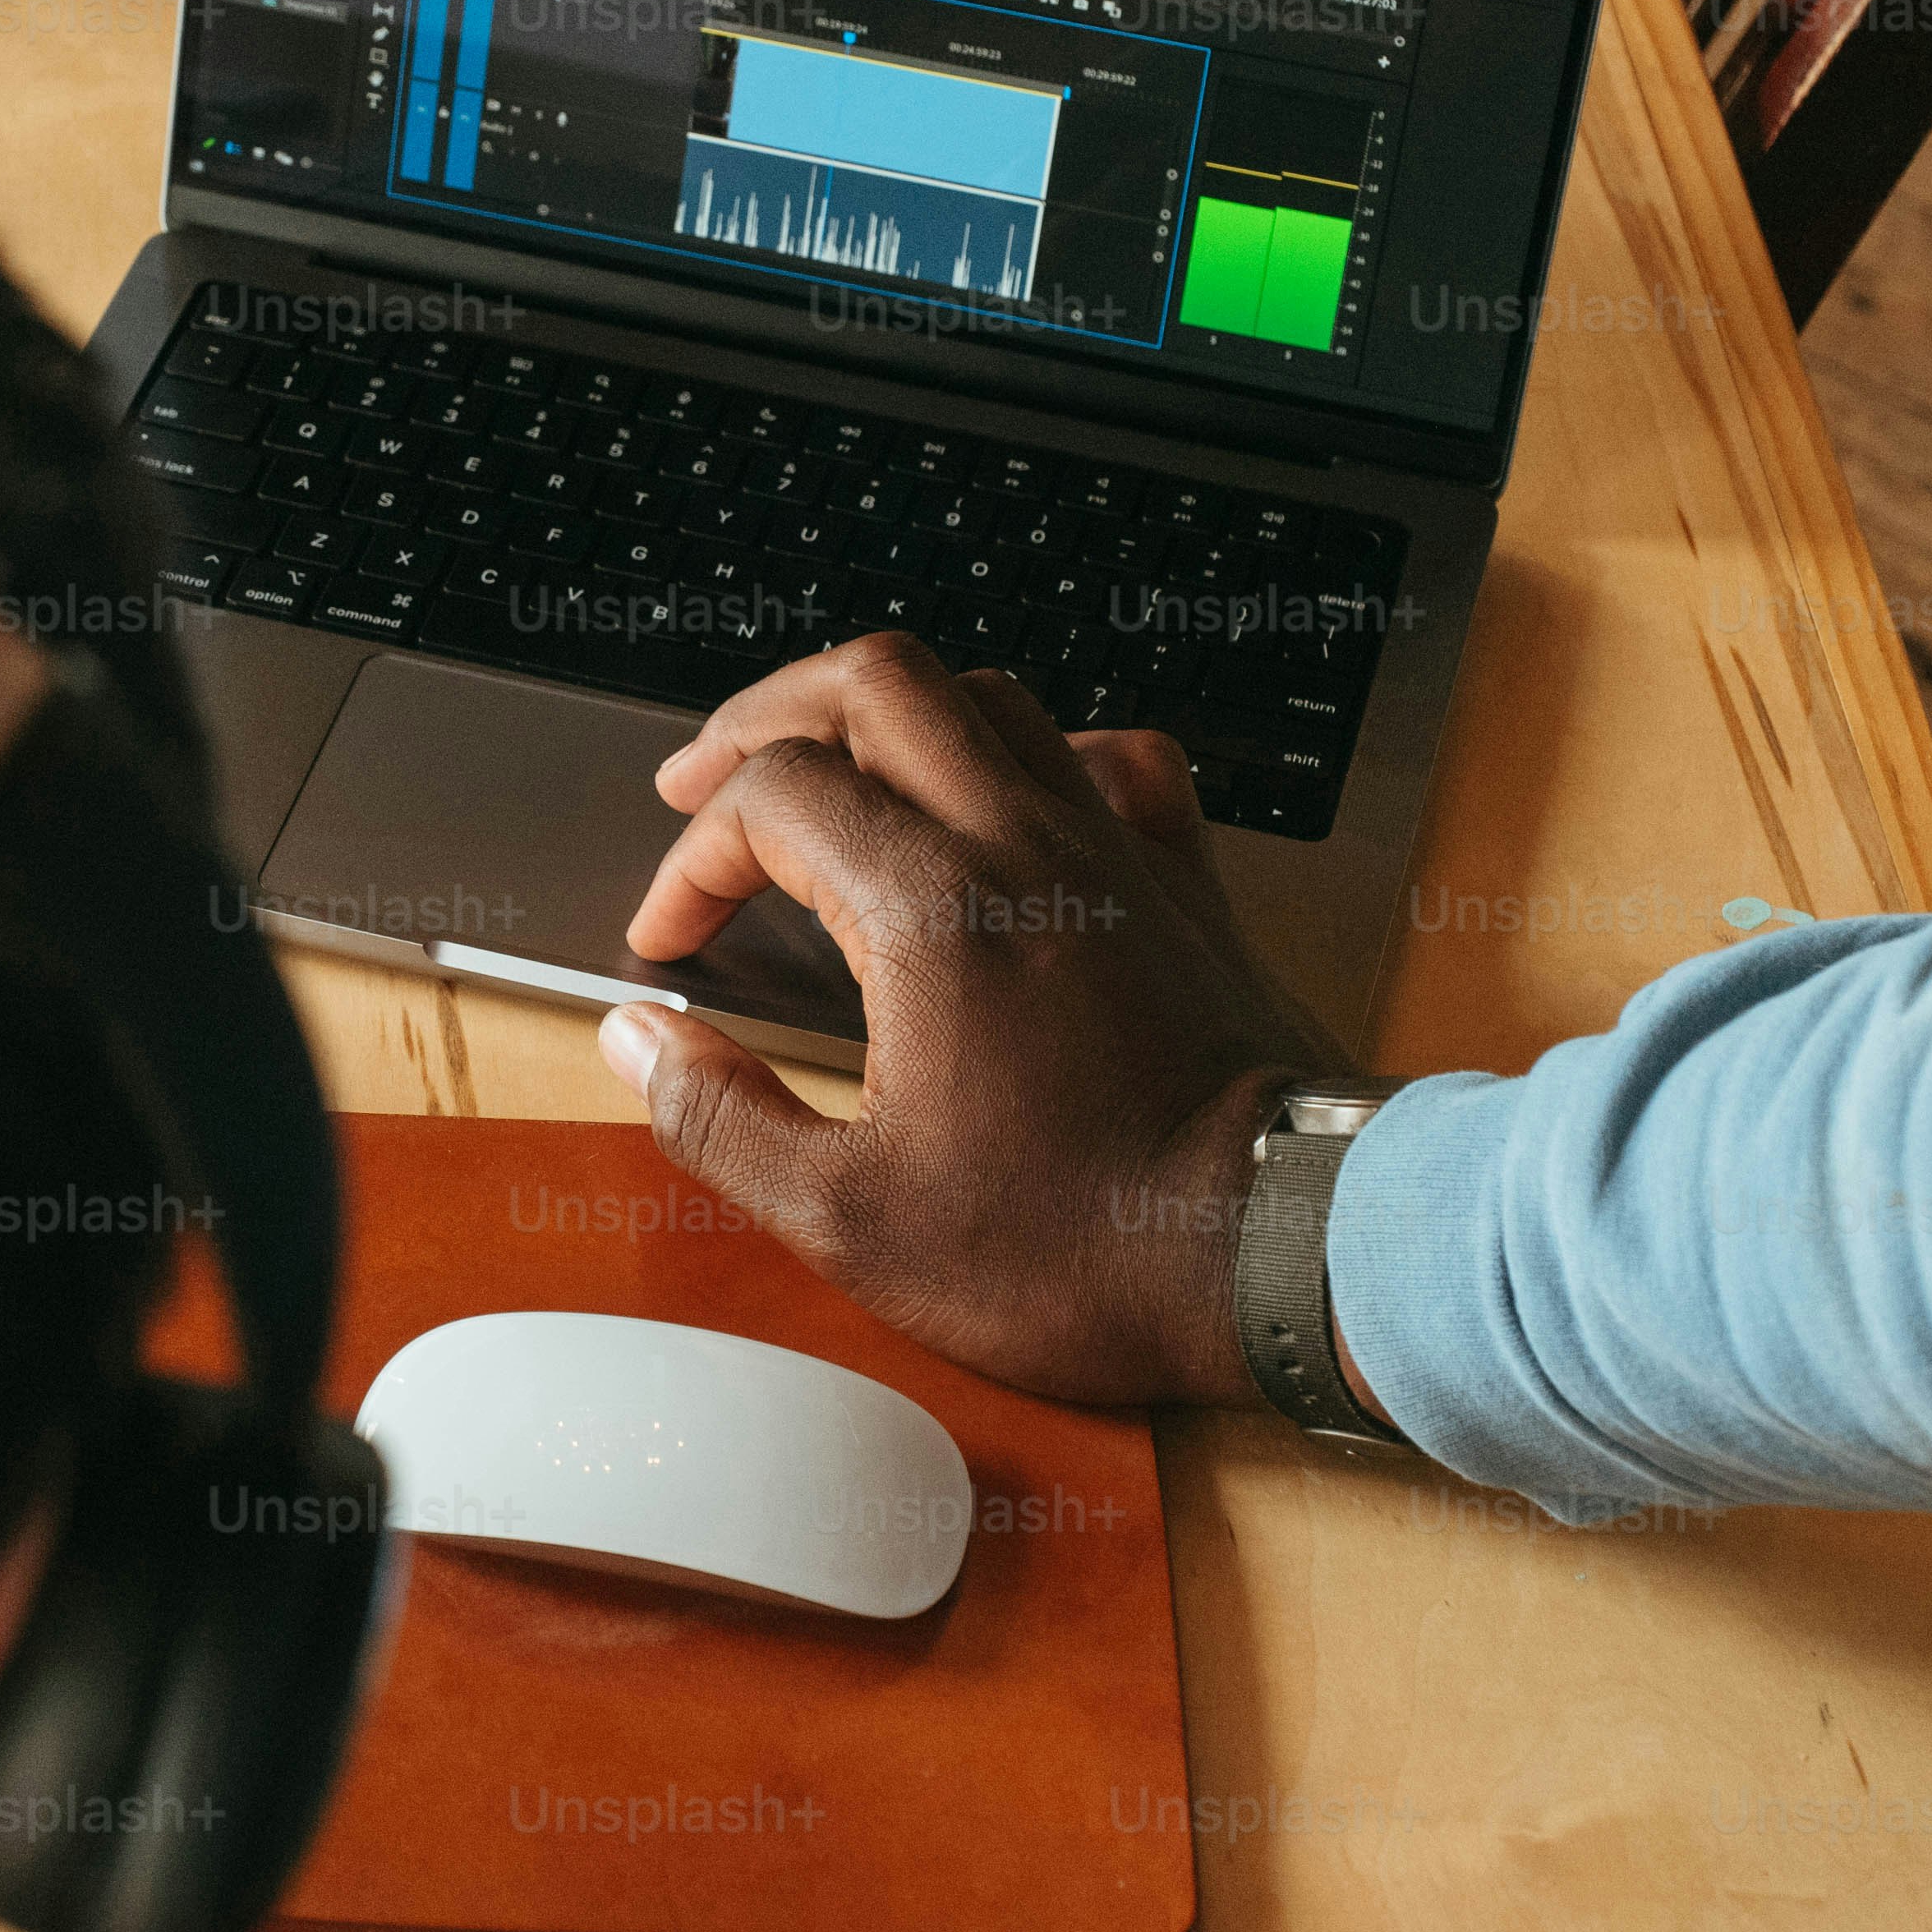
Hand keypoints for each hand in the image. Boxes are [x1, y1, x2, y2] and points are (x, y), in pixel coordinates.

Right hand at [609, 634, 1346, 1407]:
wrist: (1286, 1250)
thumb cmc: (1088, 1249)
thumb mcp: (853, 1219)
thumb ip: (722, 1119)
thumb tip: (645, 1045)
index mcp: (931, 908)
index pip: (770, 798)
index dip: (691, 858)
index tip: (671, 940)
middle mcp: (1026, 843)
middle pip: (876, 681)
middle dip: (768, 716)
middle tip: (707, 778)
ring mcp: (1117, 850)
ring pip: (989, 696)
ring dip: (891, 717)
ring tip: (835, 772)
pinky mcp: (1186, 884)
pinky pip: (1111, 756)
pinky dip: (1039, 753)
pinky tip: (1012, 802)